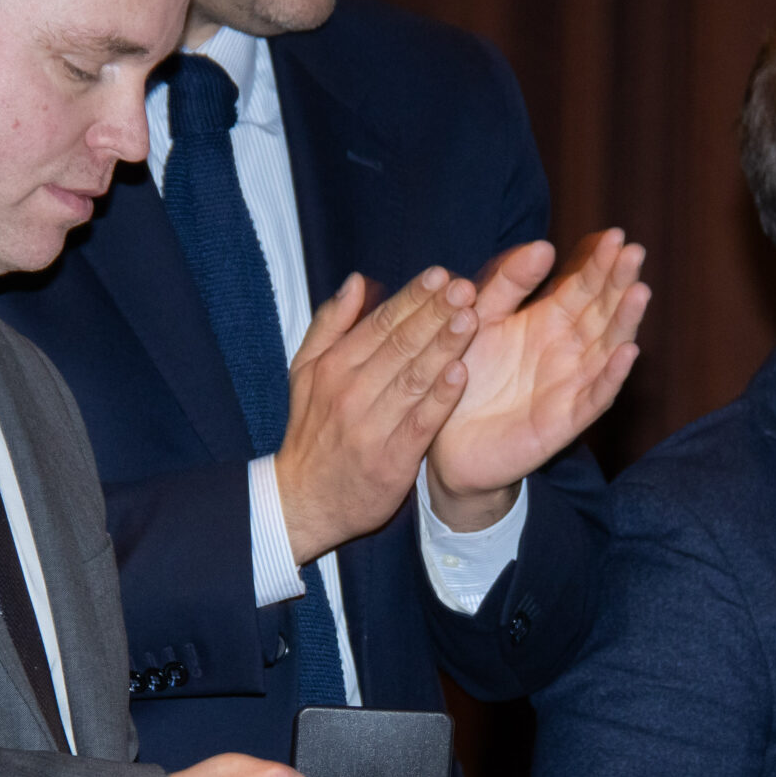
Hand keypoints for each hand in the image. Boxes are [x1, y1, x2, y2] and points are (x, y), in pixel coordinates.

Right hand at [276, 268, 478, 563]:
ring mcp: (370, 426)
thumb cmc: (312, 432)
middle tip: (465, 288)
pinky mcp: (390, 460)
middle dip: (434, 313)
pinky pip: (420, 423)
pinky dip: (440, 398)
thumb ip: (330, 324)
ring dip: (443, 347)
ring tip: (470, 318)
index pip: (379, 324)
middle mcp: (350, 392)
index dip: (413, 298)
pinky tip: (461, 374)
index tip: (442, 275)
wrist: (304, 501)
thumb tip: (356, 280)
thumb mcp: (305, 372)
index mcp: (333, 366)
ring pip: (412, 378)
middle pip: (399, 345)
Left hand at [424, 229, 648, 529]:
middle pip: (602, 311)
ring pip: (607, 349)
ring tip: (639, 292)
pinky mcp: (564, 421)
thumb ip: (508, 284)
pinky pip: (594, 397)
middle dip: (619, 282)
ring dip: (625, 322)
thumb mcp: (479, 317)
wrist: (443, 440)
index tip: (616, 235)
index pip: (583, 286)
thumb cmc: (463, 374)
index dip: (600, 262)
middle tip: (634, 252)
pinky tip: (627, 352)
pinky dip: (611, 376)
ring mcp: (571, 385)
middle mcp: (568, 350)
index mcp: (548, 321)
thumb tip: (543, 245)